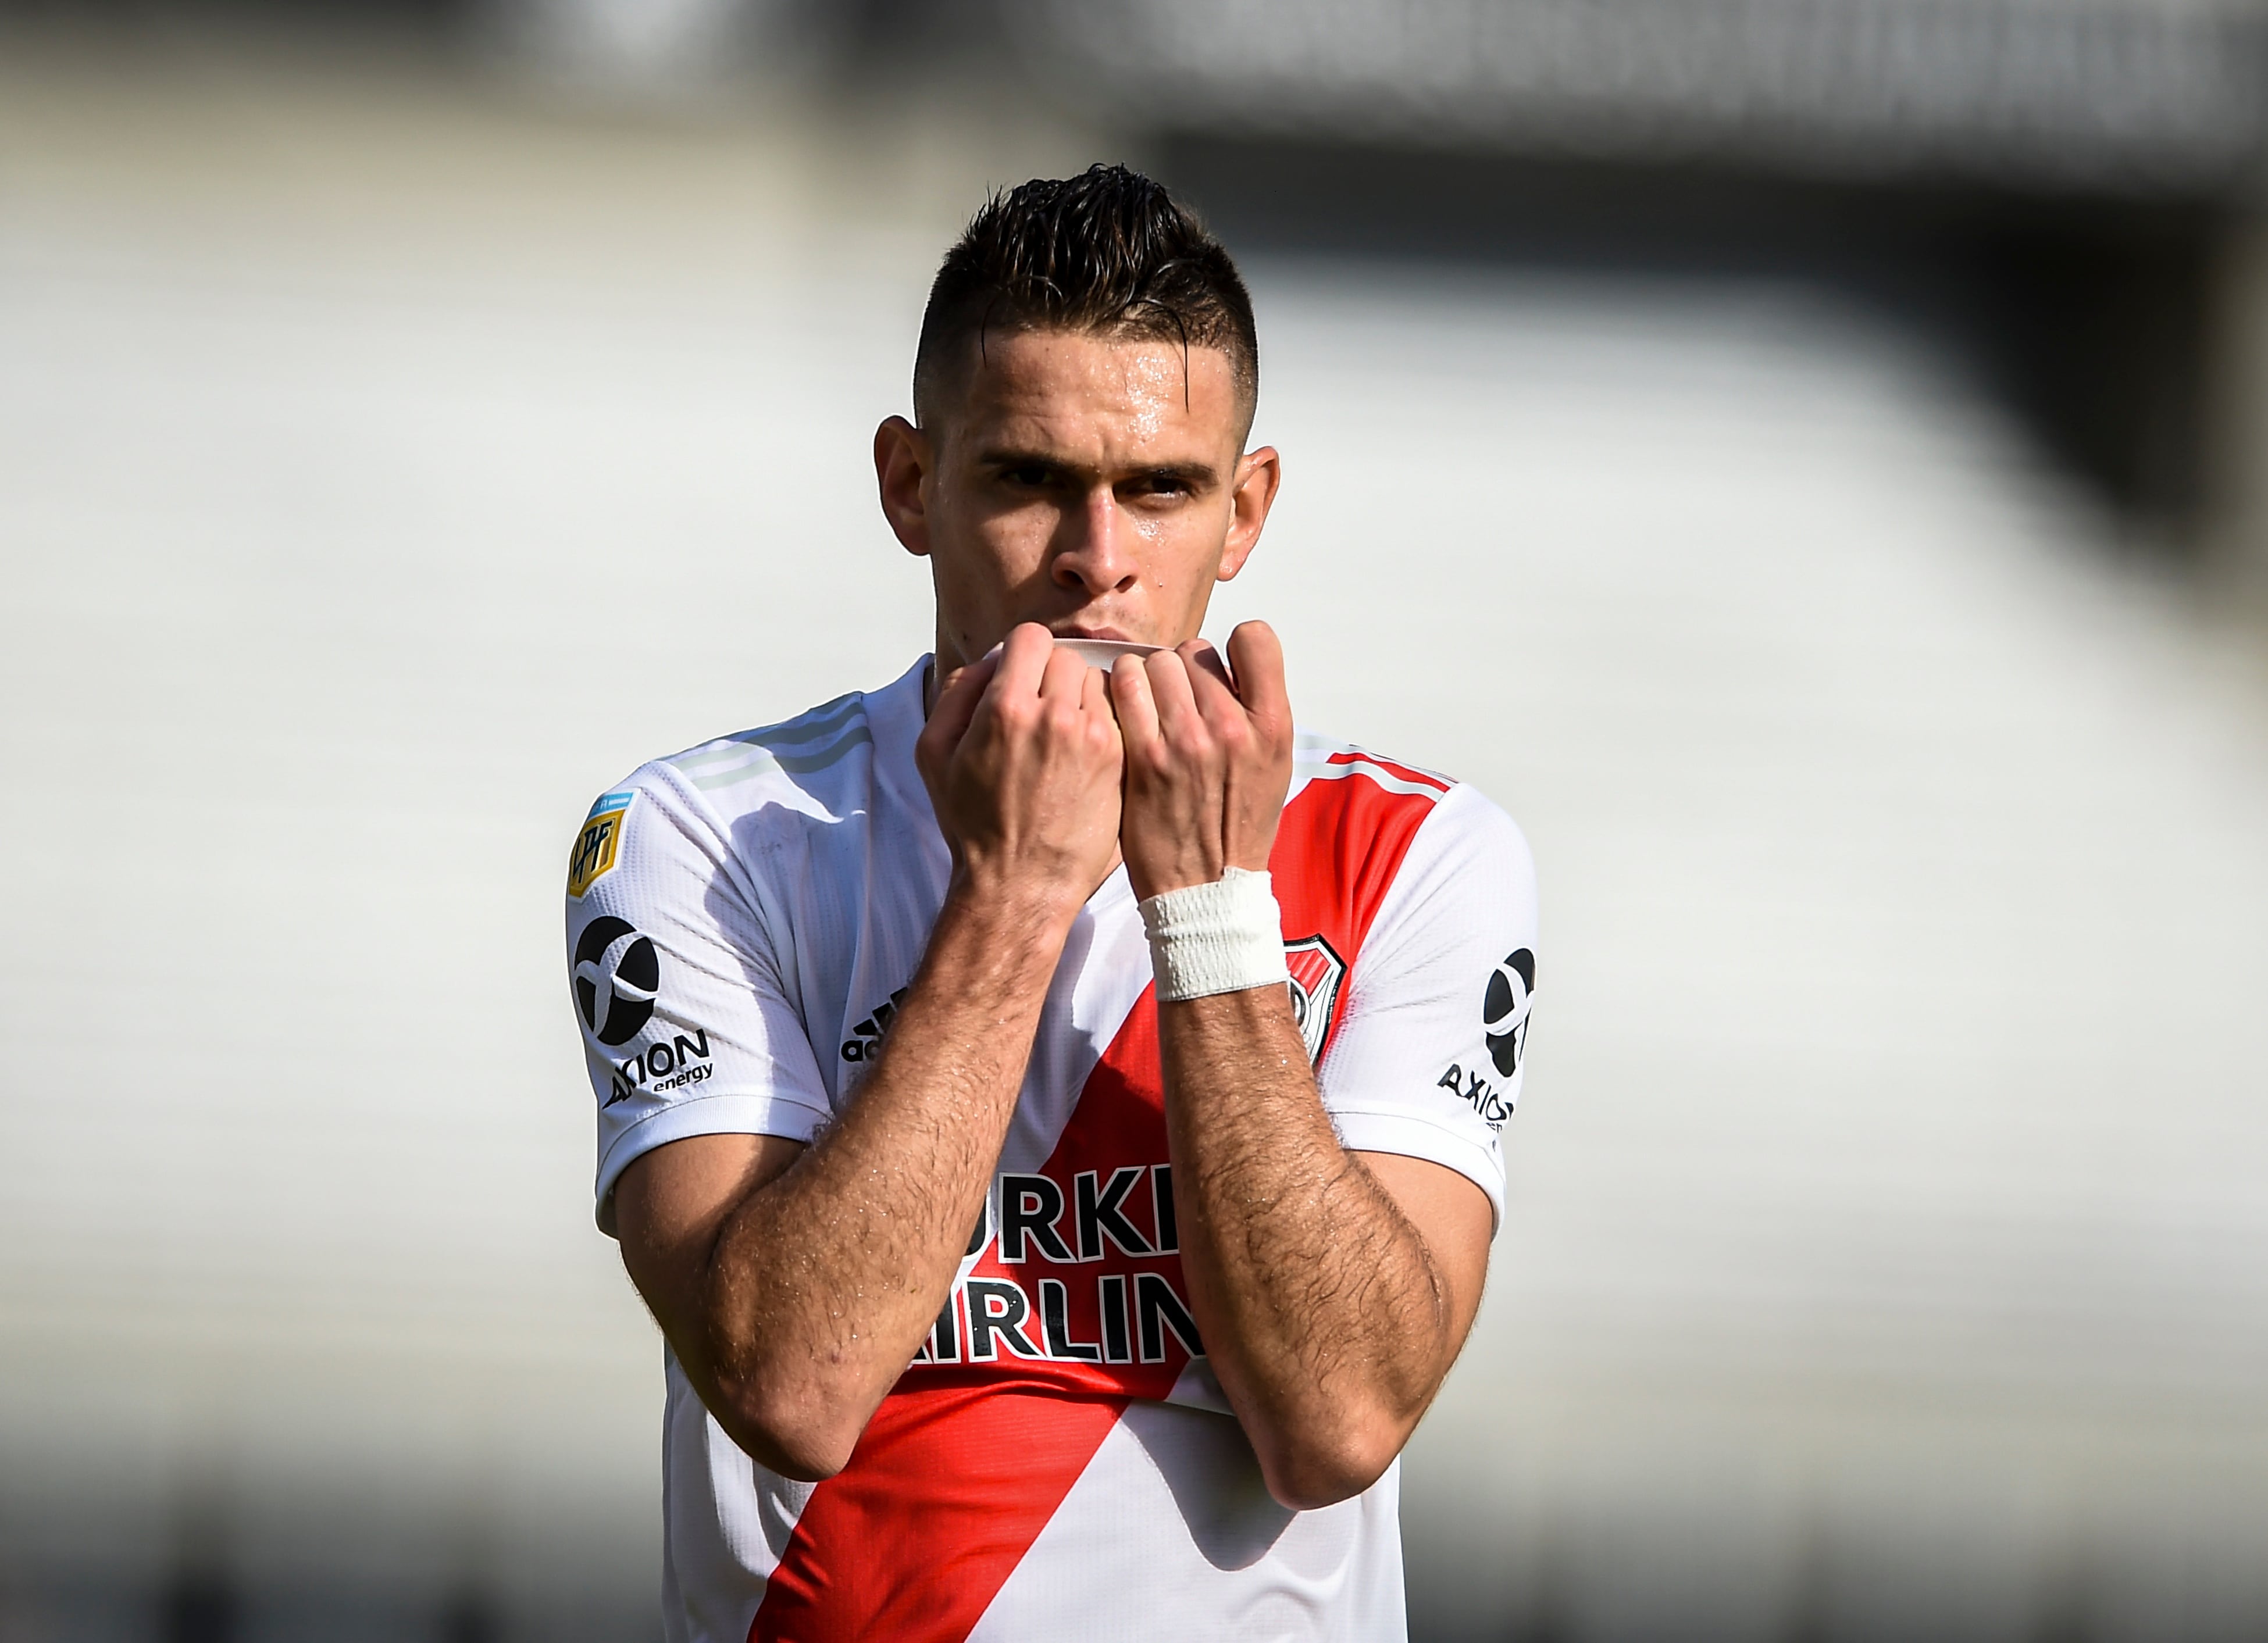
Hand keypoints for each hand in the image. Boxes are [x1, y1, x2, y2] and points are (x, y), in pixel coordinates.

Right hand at [917, 623, 1125, 917]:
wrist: (1020, 883)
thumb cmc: (973, 825)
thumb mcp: (933, 756)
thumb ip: (955, 693)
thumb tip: (989, 662)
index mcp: (1005, 708)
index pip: (1031, 638)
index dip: (1023, 654)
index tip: (1022, 676)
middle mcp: (1054, 716)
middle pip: (1066, 657)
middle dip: (1051, 676)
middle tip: (1040, 710)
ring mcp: (1094, 738)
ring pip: (1097, 682)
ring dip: (1081, 698)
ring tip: (1063, 734)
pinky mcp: (1121, 761)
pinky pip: (1118, 715)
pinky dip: (1103, 723)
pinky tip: (1085, 752)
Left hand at [1109, 622, 1293, 900]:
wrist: (1206, 887)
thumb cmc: (1237, 825)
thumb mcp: (1273, 764)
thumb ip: (1256, 709)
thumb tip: (1227, 661)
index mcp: (1273, 725)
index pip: (1255, 637)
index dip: (1233, 647)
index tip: (1221, 668)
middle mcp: (1233, 727)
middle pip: (1194, 650)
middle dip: (1182, 671)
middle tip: (1178, 704)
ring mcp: (1186, 741)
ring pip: (1156, 663)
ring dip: (1148, 679)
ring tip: (1150, 709)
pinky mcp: (1144, 758)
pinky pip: (1125, 688)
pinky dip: (1120, 690)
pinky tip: (1125, 712)